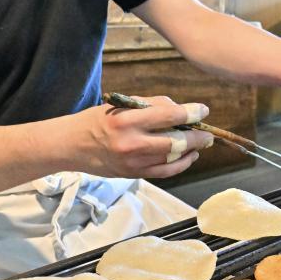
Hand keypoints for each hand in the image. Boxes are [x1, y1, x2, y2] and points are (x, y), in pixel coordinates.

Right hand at [74, 96, 214, 178]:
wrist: (72, 145)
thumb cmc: (98, 120)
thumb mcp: (121, 105)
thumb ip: (151, 106)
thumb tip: (180, 110)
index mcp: (127, 120)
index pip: (169, 116)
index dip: (191, 113)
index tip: (203, 110)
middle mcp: (131, 143)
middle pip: (176, 141)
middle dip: (197, 136)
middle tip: (208, 132)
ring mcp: (133, 162)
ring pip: (173, 159)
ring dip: (192, 151)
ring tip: (201, 144)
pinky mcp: (133, 174)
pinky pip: (164, 172)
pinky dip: (181, 165)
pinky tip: (189, 157)